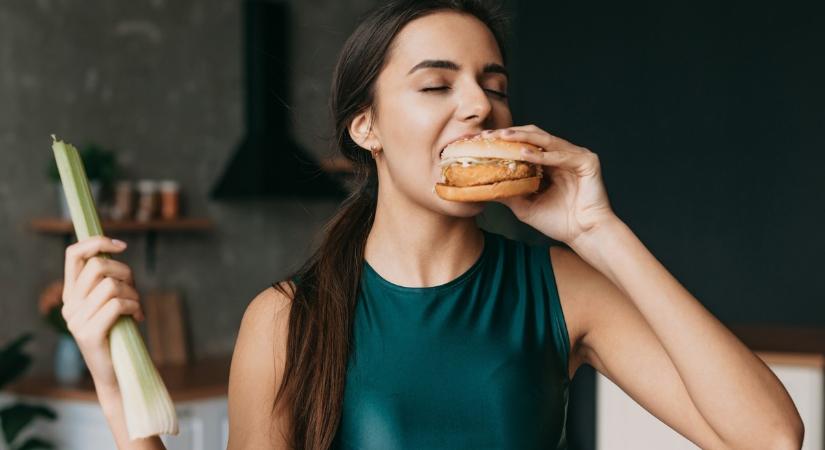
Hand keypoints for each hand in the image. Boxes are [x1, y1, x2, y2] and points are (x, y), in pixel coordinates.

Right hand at [62, 236, 143, 391]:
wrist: (117, 373)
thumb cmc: (119, 332)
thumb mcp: (110, 302)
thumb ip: (108, 280)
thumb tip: (117, 249)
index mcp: (71, 294)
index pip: (73, 254)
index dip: (97, 242)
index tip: (121, 246)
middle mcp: (69, 305)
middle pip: (98, 266)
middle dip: (125, 272)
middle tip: (134, 290)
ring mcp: (77, 321)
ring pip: (111, 285)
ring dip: (133, 293)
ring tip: (136, 307)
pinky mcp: (89, 334)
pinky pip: (117, 305)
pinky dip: (134, 307)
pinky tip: (138, 317)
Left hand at [485, 125, 617, 244]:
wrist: (584, 235)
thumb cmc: (559, 222)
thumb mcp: (525, 206)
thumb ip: (508, 193)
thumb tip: (483, 187)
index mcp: (550, 163)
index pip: (525, 144)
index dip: (504, 141)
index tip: (482, 141)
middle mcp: (563, 155)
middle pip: (534, 136)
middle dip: (511, 134)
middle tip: (489, 136)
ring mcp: (576, 156)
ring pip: (547, 140)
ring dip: (524, 138)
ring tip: (503, 138)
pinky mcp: (588, 161)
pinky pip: (562, 155)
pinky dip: (543, 155)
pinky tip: (525, 154)